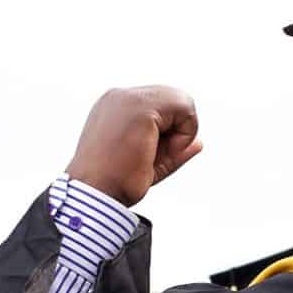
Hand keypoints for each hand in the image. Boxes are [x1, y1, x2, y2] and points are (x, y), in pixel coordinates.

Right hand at [64, 86, 202, 207]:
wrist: (94, 195)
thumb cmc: (115, 185)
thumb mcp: (150, 164)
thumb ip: (174, 150)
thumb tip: (198, 143)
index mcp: (116, 108)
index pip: (162, 107)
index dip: (167, 133)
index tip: (148, 156)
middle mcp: (120, 97)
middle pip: (174, 99)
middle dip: (176, 130)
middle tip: (154, 156)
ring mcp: (128, 97)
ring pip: (182, 100)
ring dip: (181, 132)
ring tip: (154, 153)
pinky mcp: (140, 106)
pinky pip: (185, 108)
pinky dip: (184, 133)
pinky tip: (158, 149)